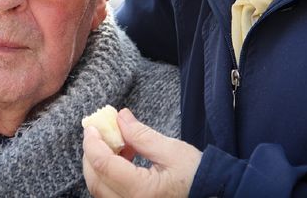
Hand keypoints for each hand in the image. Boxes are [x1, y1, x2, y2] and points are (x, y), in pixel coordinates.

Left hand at [83, 108, 201, 197]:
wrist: (216, 196)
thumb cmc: (198, 175)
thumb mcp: (172, 150)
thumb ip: (141, 135)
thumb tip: (119, 117)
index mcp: (142, 192)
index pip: (104, 165)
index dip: (93, 143)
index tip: (91, 126)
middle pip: (95, 180)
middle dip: (91, 153)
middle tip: (98, 132)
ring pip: (99, 189)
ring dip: (99, 164)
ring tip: (116, 143)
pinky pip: (110, 194)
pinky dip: (108, 175)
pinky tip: (123, 158)